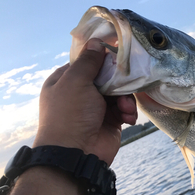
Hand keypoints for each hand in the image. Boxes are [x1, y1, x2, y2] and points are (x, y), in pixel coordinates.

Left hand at [33, 38, 136, 164]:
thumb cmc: (70, 114)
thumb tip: (97, 41)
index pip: (87, 61)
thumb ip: (88, 61)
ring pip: (119, 93)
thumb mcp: (76, 81)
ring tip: (125, 108)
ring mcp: (97, 108)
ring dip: (125, 99)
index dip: (103, 57)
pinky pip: (124, 109)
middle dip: (118, 81)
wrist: (76, 153)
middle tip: (126, 83)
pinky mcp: (111, 121)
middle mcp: (81, 92)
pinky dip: (128, 112)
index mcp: (66, 80)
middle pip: (107, 76)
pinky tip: (128, 118)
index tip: (120, 53)